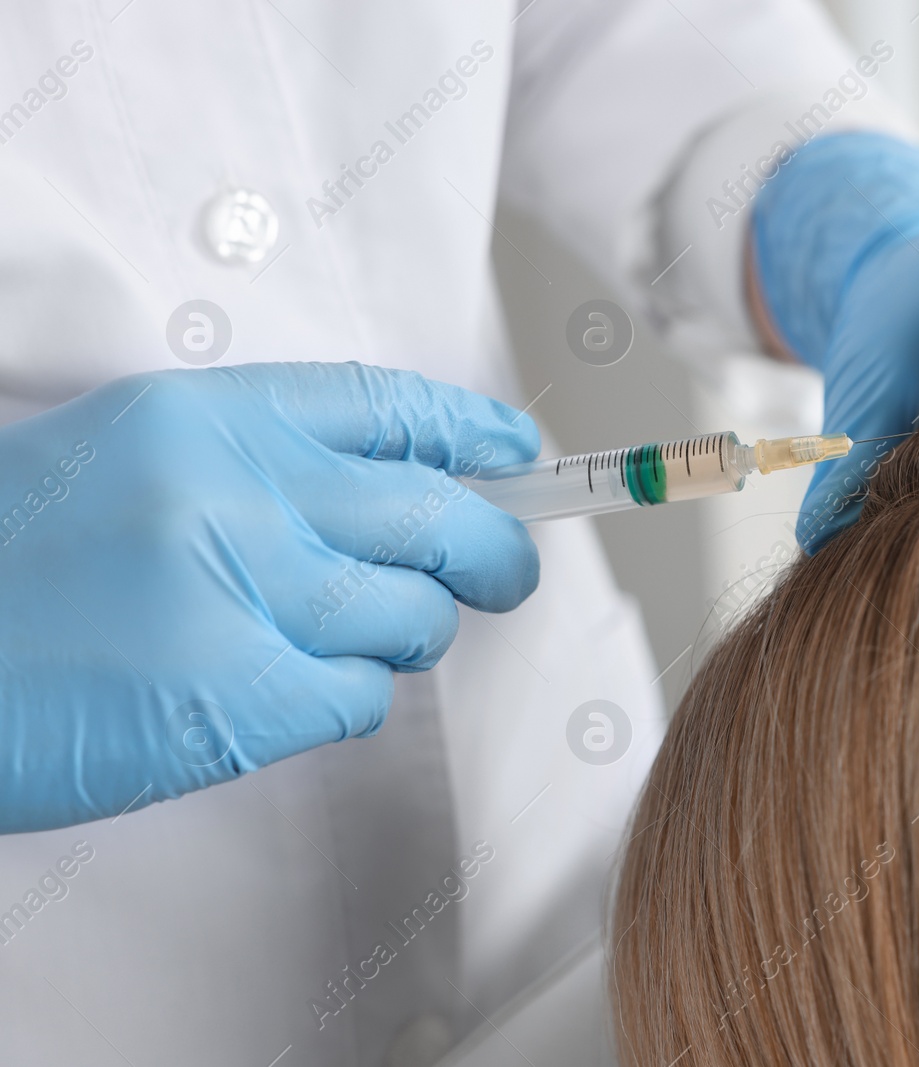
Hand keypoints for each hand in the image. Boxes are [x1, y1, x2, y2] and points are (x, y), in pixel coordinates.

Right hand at [0, 362, 540, 831]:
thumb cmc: (7, 567)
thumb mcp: (124, 461)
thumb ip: (256, 467)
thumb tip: (398, 495)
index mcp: (201, 417)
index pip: (386, 406)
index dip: (473, 431)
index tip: (524, 454)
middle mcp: (234, 492)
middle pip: (438, 516)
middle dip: (494, 552)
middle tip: (502, 576)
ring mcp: (240, 596)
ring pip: (412, 614)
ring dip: (400, 637)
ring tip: (331, 643)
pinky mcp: (237, 700)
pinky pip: (361, 698)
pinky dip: (342, 701)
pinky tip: (274, 695)